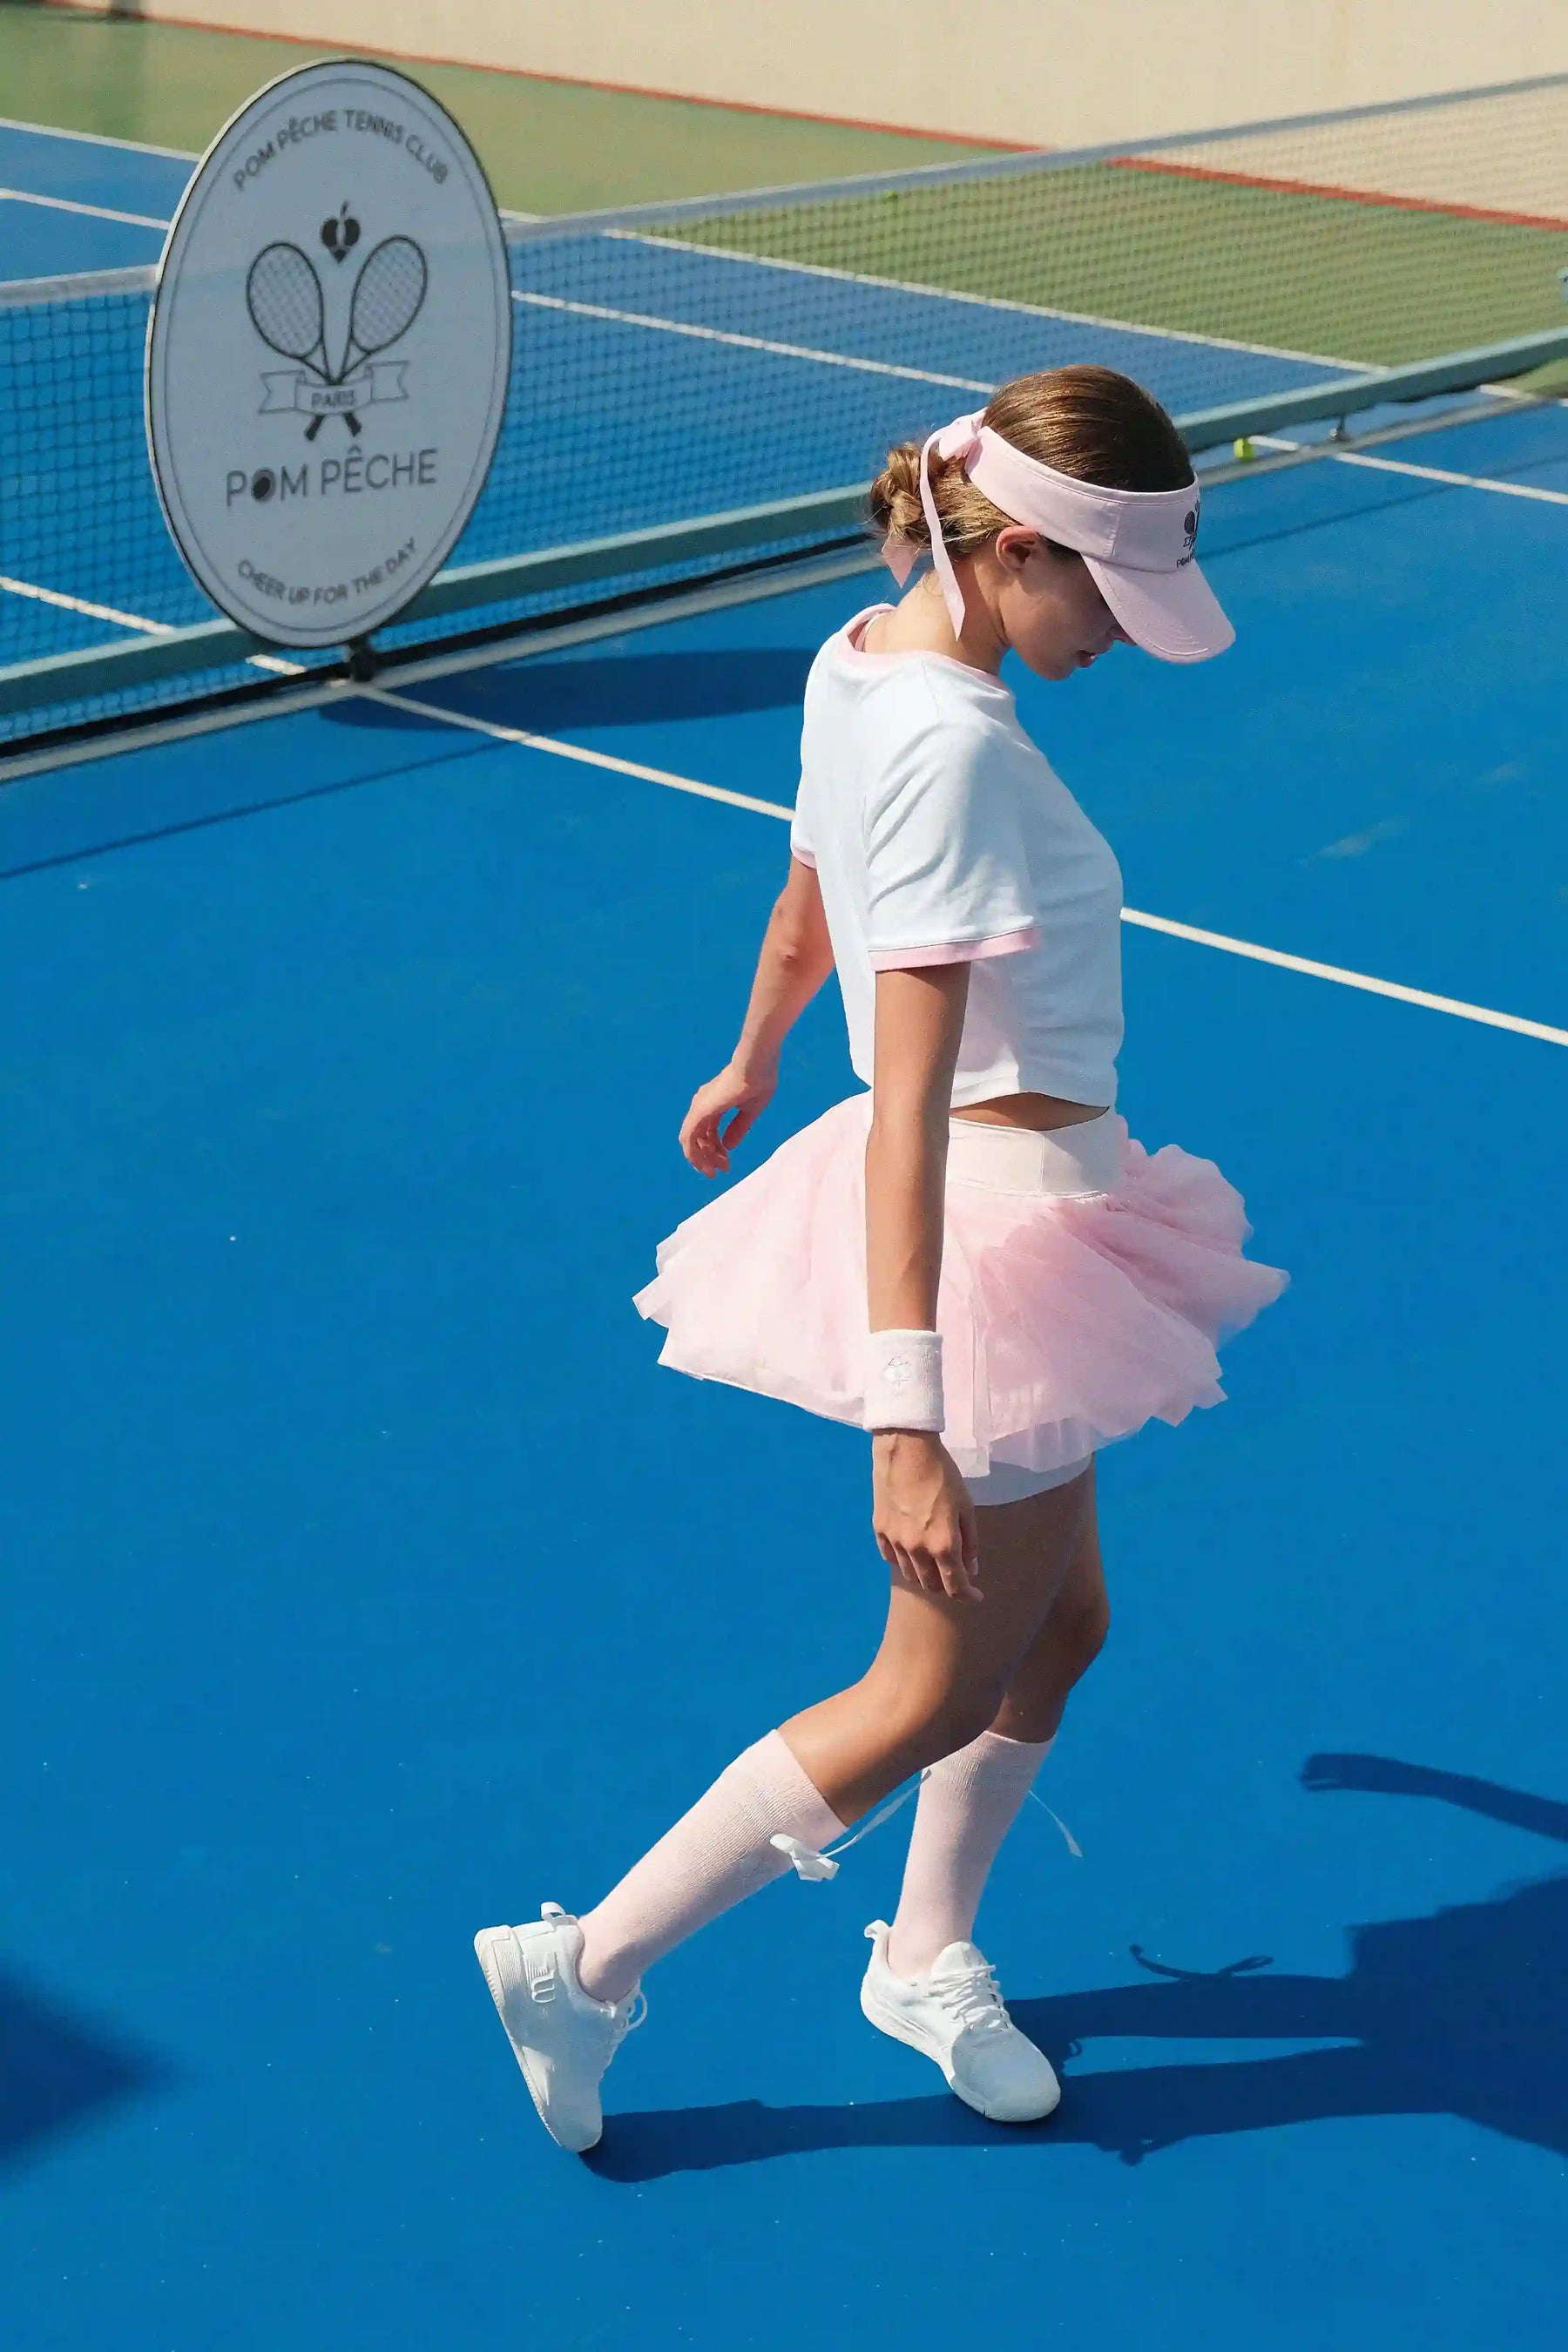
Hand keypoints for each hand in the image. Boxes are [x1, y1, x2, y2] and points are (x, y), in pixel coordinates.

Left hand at [680, 1061, 776, 1175]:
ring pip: (690, 1141)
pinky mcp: (699, 1112)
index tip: (727, 1163)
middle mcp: (702, 1103)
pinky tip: (708, 1165)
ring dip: (702, 1159)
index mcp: (714, 1101)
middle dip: (709, 1156)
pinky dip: (696, 1154)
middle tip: (723, 1169)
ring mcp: (699, 1107)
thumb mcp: (750, 1111)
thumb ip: (738, 1128)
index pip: (708, 1130)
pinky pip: (689, 1139)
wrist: (756, 1066)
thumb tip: (728, 1147)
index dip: (716, 1148)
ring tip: (715, 1172)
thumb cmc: (758, 1081)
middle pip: (698, 1137)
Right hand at [872, 1430, 980, 1604]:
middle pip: (931, 1584)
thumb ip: (969, 1542)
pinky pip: (891, 1556)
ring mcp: (894, 1541)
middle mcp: (917, 1550)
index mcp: (943, 1545)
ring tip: (933, 1560)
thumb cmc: (943, 1474)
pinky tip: (910, 1549)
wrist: (905, 1449)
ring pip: (910, 1574)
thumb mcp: (966, 1507)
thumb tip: (971, 1568)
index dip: (968, 1595)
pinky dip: (904, 1559)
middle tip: (955, 1573)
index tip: (976, 1596)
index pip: (955, 1585)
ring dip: (924, 1574)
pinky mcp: (879, 1530)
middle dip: (946, 1585)